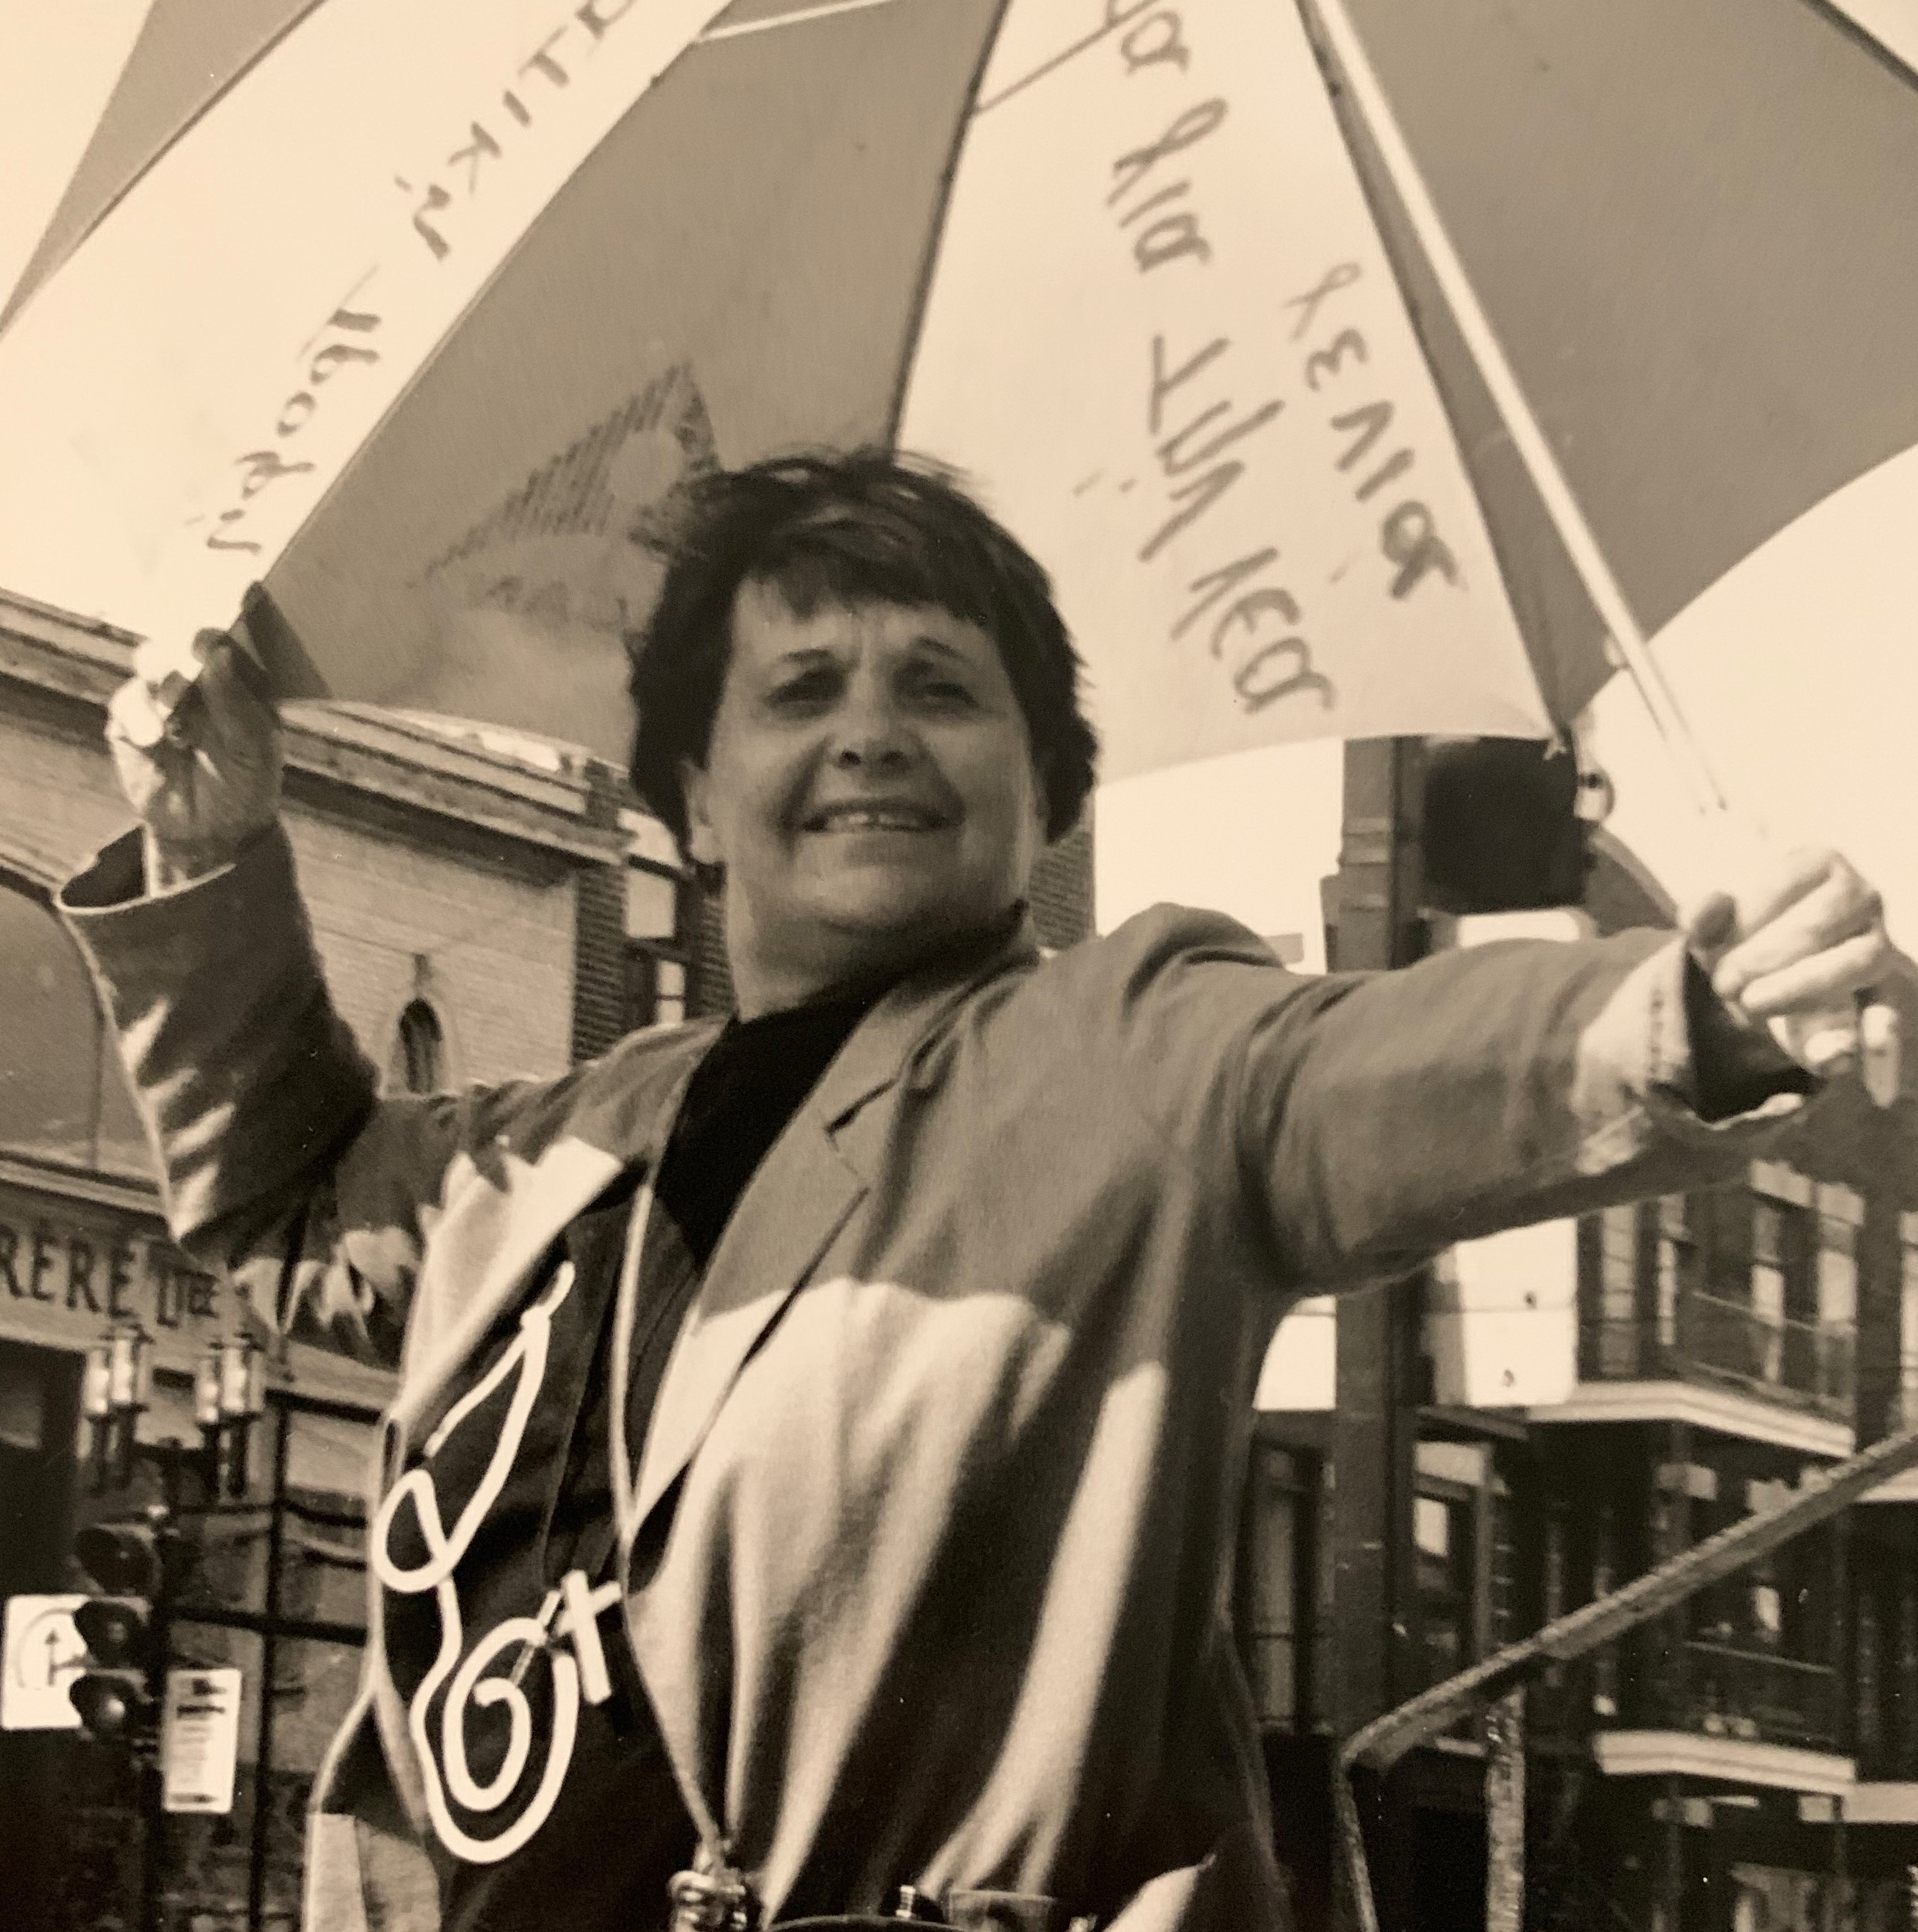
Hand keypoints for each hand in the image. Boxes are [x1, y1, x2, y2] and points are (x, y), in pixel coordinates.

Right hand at [105, 622, 282, 887]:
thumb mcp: (254, 746)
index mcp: (240, 676)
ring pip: (151, 660)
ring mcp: (162, 693)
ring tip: (173, 696)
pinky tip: (154, 738)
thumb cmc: (246, 782)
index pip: (234, 634)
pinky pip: (128, 701)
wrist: (215, 831)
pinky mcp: (131, 718)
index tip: (244, 591)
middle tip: (195, 640)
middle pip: (183, 635)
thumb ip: (235, 700)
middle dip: (186, 635)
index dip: (236, 609)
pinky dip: (140, 716)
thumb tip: (217, 653)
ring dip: (161, 671)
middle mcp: (199, 675)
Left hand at [1682, 847, 1893, 1081]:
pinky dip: (1882, 1053)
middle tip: (1724, 986)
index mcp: (1820, 863)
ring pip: (1856, 964)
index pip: (1786, 882)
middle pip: (1820, 926)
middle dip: (1767, 958)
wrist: (1760, 960)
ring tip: (1752, 1009)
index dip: (1745, 916)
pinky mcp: (1881, 992)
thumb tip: (1697, 916)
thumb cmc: (1740, 929)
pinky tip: (1874, 1088)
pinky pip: (1886, 1017)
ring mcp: (1877, 944)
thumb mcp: (1711, 920)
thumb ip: (1701, 912)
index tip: (1703, 942)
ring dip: (1802, 990)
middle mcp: (1861, 896)